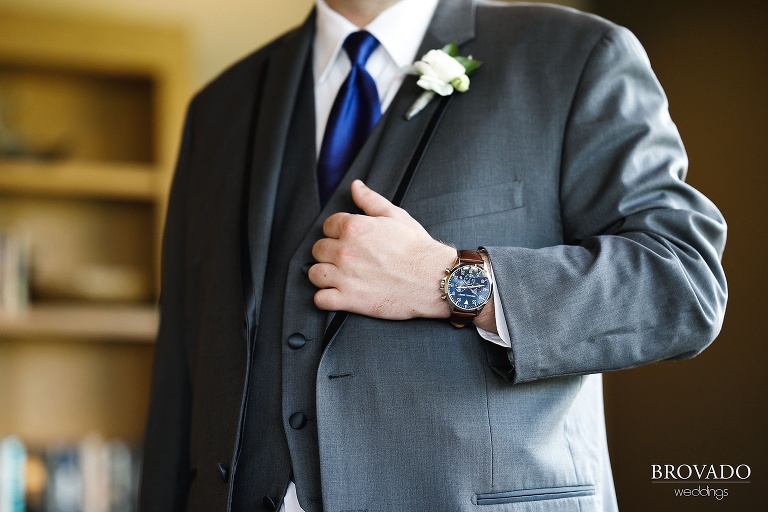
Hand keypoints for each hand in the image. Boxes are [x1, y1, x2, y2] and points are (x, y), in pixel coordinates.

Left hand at [309, 180, 456, 319]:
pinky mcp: (349, 300)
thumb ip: (371, 200)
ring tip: (339, 277)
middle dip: (330, 253)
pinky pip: (320, 300)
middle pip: (318, 249)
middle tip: (347, 259)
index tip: (350, 241)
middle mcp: (345, 250)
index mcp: (354, 227)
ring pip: (314, 274)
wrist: (433, 278)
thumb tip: (355, 186)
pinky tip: (338, 295)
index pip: (327, 226)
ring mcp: (345, 276)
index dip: (337, 232)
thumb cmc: (417, 248)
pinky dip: (325, 299)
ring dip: (324, 275)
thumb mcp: (396, 216)